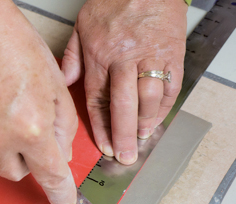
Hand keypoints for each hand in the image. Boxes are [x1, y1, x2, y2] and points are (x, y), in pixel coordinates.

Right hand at [0, 0, 78, 203]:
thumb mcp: (54, 83)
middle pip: (15, 172)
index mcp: (30, 129)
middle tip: (24, 126)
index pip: (49, 174)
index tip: (63, 201)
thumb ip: (63, 126)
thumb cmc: (14, 44)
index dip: (60, 191)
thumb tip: (59, 154)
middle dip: (25, 158)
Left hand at [62, 0, 187, 164]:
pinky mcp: (173, 55)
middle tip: (125, 156)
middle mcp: (125, 61)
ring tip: (140, 140)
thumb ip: (72, 57)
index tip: (103, 146)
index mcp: (101, 57)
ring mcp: (151, 59)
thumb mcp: (82, 26)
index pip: (98, 101)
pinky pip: (170, 88)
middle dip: (123, 136)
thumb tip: (63, 83)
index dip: (101, 127)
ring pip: (148, 100)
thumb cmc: (114, 2)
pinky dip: (164, 108)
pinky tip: (156, 120)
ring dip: (144, 124)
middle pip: (124, 106)